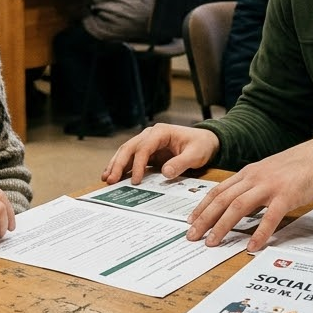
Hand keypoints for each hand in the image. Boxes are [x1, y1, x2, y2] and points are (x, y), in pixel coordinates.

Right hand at [103, 123, 219, 184]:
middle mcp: (150, 135)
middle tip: (110, 180)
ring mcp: (147, 143)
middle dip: (119, 164)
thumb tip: (165, 173)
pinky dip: (121, 167)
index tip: (136, 180)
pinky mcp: (147, 152)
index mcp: (161, 132)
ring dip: (116, 165)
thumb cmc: (201, 145)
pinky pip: (131, 159)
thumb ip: (181, 163)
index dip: (138, 164)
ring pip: (126, 152)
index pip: (144, 147)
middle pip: (129, 148)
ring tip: (106, 179)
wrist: (205, 142)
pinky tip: (113, 176)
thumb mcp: (195, 154)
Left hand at [188, 135, 312, 250]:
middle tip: (192, 236)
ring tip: (212, 242)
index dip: (202, 206)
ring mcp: (270, 186)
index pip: (218, 190)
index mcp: (249, 173)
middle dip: (205, 219)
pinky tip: (251, 246)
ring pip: (238, 207)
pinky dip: (259, 233)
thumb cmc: (297, 167)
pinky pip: (269, 217)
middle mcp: (254, 178)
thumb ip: (253, 186)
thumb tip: (239, 207)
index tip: (191, 220)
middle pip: (222, 200)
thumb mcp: (268, 173)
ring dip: (222, 226)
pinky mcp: (286, 196)